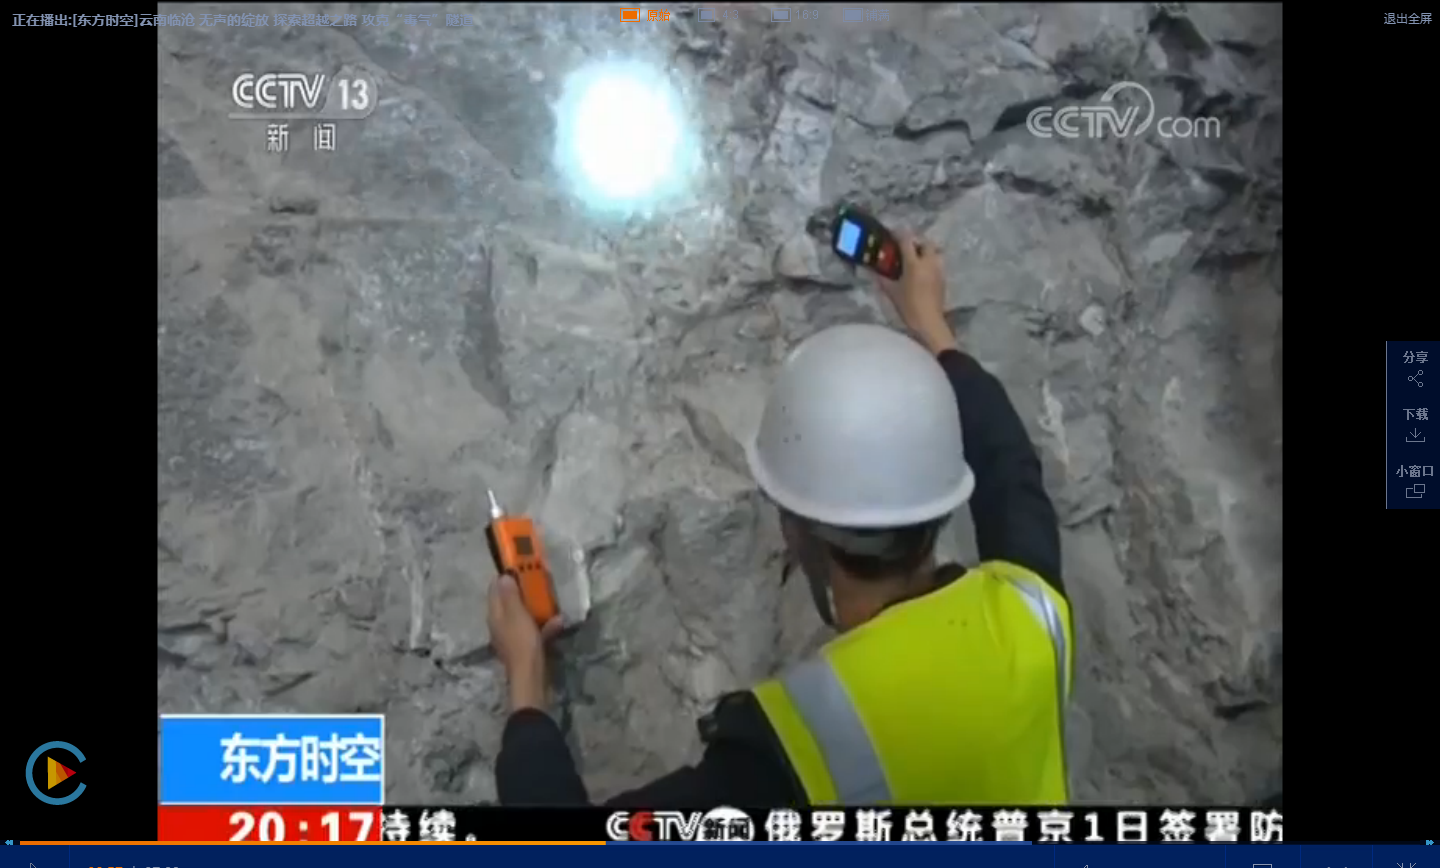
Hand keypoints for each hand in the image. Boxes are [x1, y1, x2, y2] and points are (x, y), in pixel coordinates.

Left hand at [486, 573, 563, 711]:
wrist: (531, 678)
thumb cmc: (522, 643)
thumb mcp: (516, 615)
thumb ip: (510, 595)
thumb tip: (503, 576)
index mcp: (495, 615)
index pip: (494, 589)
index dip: (505, 576)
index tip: (520, 565)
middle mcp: (501, 625)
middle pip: (509, 601)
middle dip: (523, 591)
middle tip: (538, 580)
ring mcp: (513, 637)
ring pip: (523, 615)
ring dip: (537, 607)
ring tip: (551, 599)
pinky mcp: (525, 648)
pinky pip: (535, 630)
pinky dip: (545, 625)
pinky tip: (558, 623)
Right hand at [874, 230, 957, 354]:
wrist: (929, 322)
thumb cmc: (908, 306)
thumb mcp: (892, 292)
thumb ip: (882, 279)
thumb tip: (873, 270)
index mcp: (914, 263)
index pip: (907, 240)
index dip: (899, 233)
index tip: (893, 233)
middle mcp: (928, 262)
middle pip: (926, 242)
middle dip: (916, 241)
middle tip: (906, 248)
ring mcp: (938, 270)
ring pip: (934, 252)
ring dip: (925, 252)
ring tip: (915, 259)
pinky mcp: (943, 279)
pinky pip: (937, 263)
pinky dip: (930, 262)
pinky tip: (922, 272)